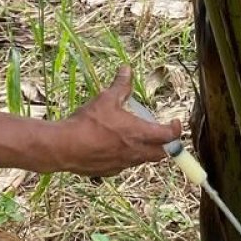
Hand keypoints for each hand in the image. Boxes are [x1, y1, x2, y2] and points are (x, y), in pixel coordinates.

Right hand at [55, 66, 181, 176]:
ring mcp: (123, 164)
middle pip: (161, 154)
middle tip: (161, 133)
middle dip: (165, 144)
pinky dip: (127, 157)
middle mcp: (135, 152)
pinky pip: (125, 165)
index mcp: (138, 133)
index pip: (169, 136)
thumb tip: (127, 69)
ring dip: (146, 150)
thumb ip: (120, 86)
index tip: (175, 123)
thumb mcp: (106, 99)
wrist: (64, 147)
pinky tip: (115, 147)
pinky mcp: (110, 171)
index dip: (176, 130)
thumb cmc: (87, 122)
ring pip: (143, 160)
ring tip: (136, 137)